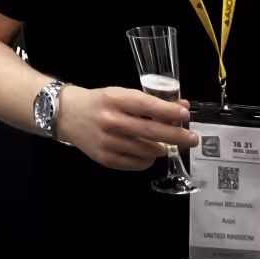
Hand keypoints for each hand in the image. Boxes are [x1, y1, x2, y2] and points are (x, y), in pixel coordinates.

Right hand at [55, 84, 196, 171]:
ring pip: (147, 150)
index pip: (148, 106)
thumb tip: (180, 108)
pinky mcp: (106, 158)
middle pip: (152, 131)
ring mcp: (108, 142)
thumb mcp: (119, 94)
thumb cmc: (98, 102)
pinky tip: (148, 154)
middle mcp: (112, 120)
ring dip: (161, 148)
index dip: (169, 112)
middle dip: (177, 135)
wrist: (67, 115)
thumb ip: (147, 102)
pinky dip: (147, 160)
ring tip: (165, 145)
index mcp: (115, 99)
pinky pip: (136, 164)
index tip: (185, 115)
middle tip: (192, 138)